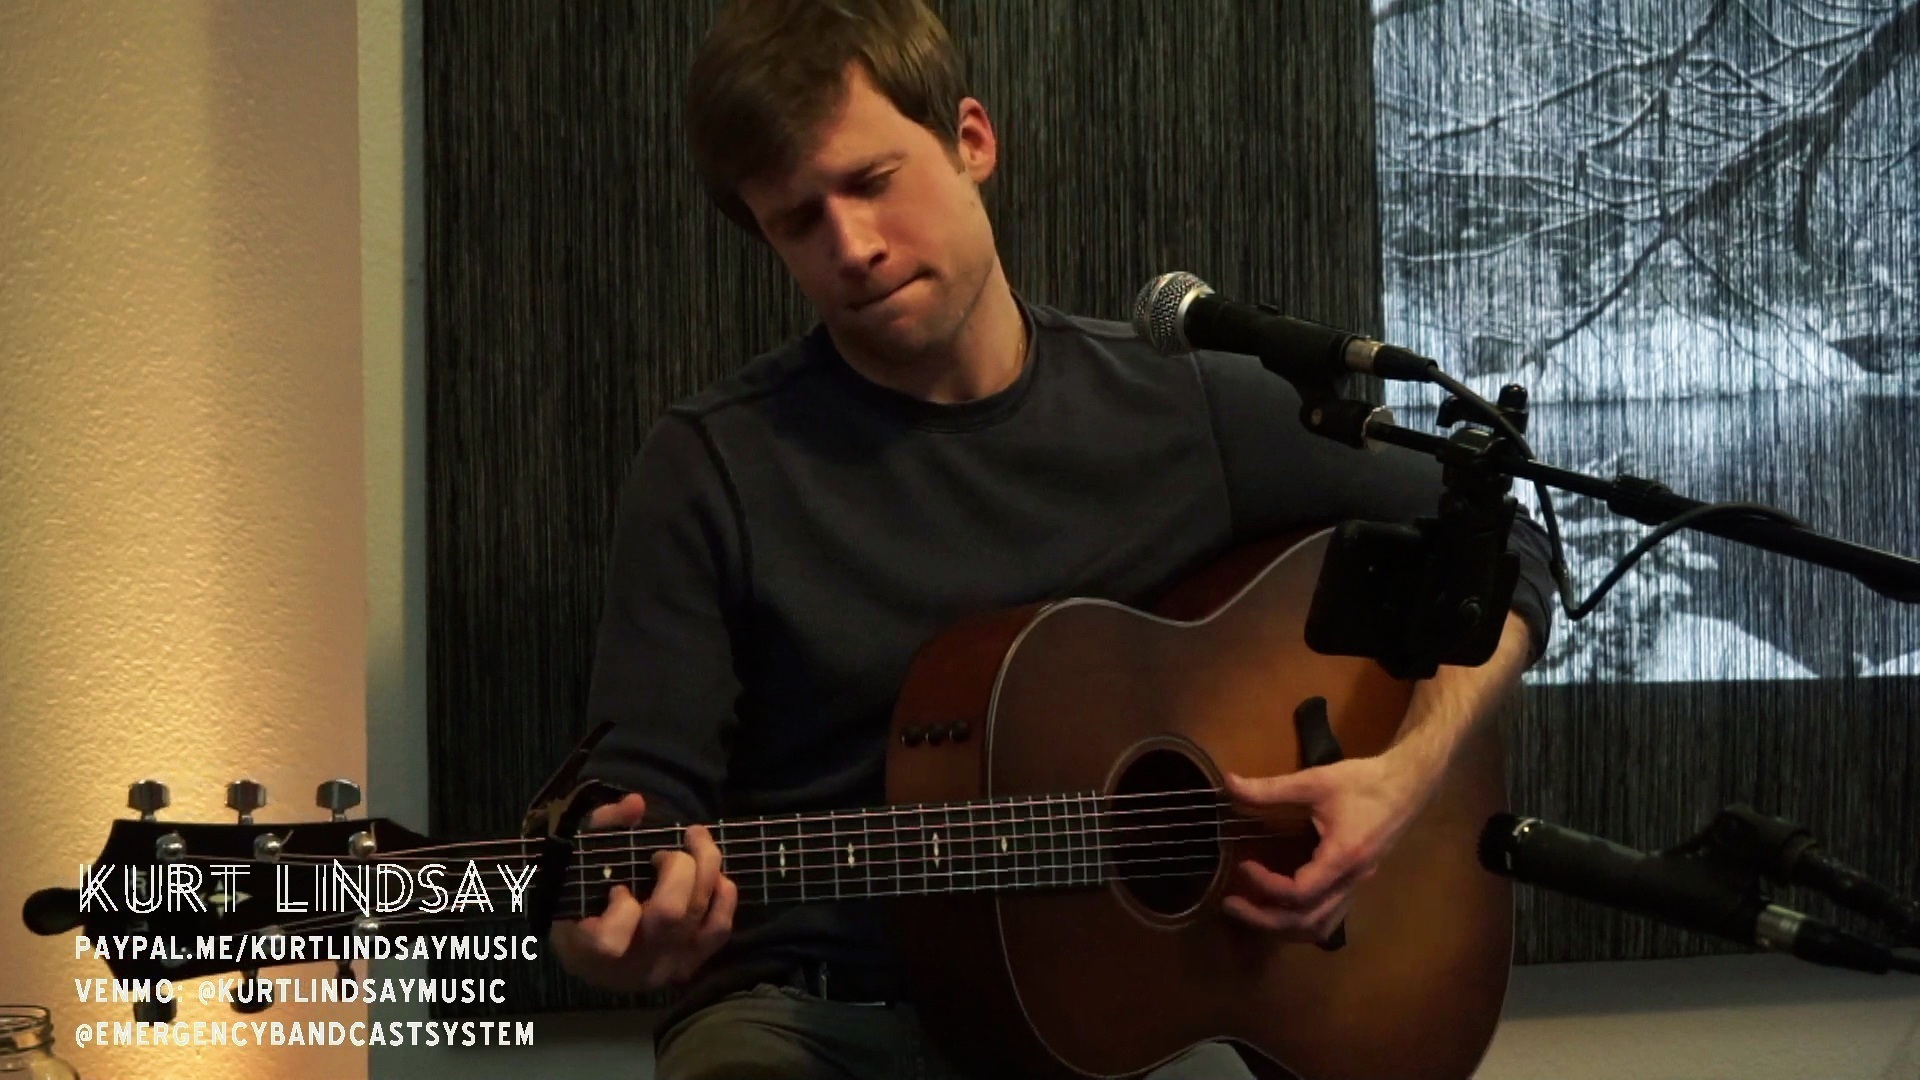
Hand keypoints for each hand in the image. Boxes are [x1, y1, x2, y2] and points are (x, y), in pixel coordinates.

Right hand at [550, 793, 737, 991]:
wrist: (597, 951)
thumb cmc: (582, 898)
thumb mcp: (578, 859)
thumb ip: (602, 827)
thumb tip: (636, 804)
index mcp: (591, 951)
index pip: (609, 940)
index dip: (619, 908)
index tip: (616, 888)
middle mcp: (634, 966)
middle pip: (669, 913)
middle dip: (675, 867)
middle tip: (662, 853)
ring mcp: (668, 967)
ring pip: (698, 914)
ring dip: (705, 868)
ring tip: (694, 841)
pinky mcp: (694, 962)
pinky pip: (720, 928)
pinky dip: (723, 894)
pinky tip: (713, 873)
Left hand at [1219, 754, 1428, 941]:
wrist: (1408, 785)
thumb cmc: (1365, 782)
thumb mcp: (1315, 780)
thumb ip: (1271, 788)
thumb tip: (1229, 784)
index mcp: (1343, 857)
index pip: (1301, 893)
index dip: (1267, 886)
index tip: (1244, 865)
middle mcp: (1352, 880)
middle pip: (1308, 921)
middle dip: (1265, 919)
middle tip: (1230, 904)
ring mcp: (1357, 886)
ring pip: (1320, 926)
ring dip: (1283, 926)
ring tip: (1251, 911)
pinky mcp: (1356, 883)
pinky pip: (1329, 917)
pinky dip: (1302, 921)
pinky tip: (1280, 908)